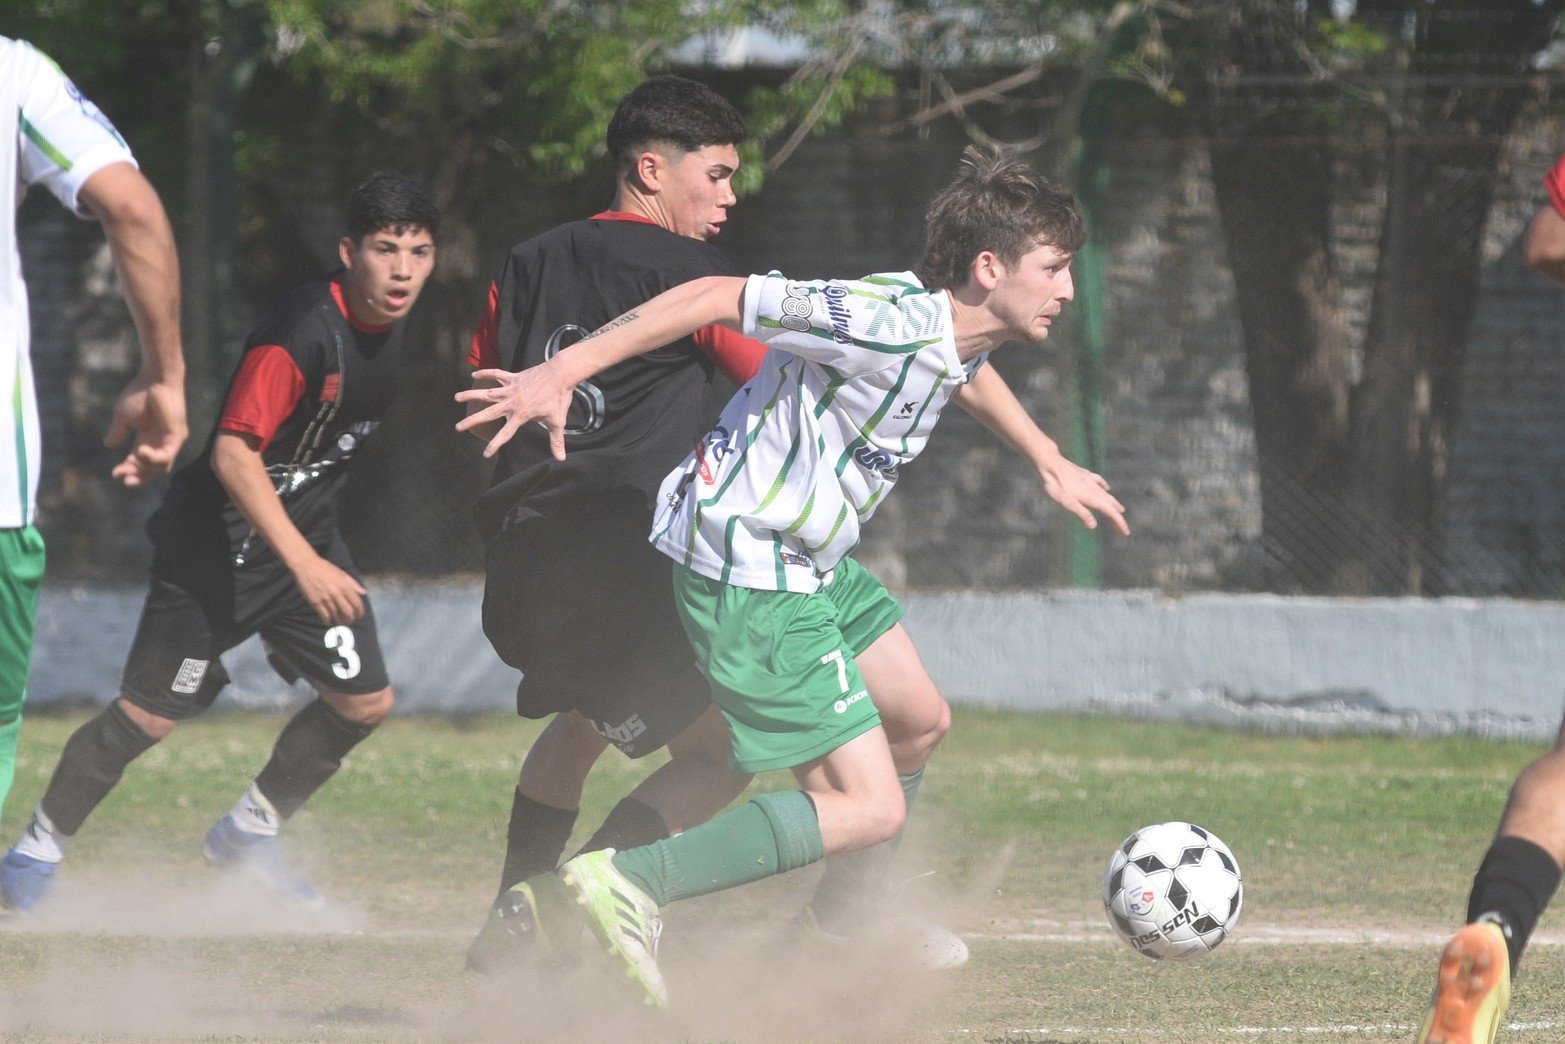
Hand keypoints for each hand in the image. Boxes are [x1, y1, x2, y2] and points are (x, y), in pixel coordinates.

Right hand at [105, 375, 187, 486]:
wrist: (154, 379)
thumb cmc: (140, 393)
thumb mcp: (123, 416)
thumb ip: (118, 431)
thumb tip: (108, 445)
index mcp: (147, 438)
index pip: (139, 461)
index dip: (128, 469)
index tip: (115, 474)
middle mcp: (160, 442)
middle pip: (151, 469)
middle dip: (137, 476)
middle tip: (124, 479)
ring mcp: (171, 440)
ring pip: (161, 466)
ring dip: (144, 469)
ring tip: (130, 464)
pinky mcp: (178, 436)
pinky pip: (167, 455)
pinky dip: (154, 457)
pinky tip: (140, 452)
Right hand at [290, 554, 366, 625]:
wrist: (306, 566)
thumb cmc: (325, 568)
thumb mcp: (342, 573)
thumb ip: (353, 584)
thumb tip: (363, 593)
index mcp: (345, 586)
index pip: (357, 603)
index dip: (360, 612)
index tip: (360, 616)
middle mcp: (337, 594)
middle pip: (348, 612)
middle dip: (351, 619)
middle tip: (350, 621)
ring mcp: (326, 599)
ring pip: (336, 615)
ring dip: (340, 621)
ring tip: (340, 622)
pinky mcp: (315, 602)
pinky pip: (324, 615)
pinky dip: (327, 620)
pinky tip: (328, 621)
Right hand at [454, 366, 573, 460]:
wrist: (560, 374)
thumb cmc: (559, 398)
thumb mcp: (557, 421)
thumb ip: (556, 441)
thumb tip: (561, 458)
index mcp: (521, 415)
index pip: (505, 434)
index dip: (495, 445)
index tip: (485, 454)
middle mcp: (511, 403)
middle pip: (488, 414)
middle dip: (472, 421)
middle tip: (458, 427)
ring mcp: (511, 389)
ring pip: (487, 393)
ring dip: (471, 394)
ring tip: (456, 397)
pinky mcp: (513, 377)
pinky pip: (496, 374)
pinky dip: (485, 373)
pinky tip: (475, 374)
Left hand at [1040, 455, 1129, 535]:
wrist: (1051, 464)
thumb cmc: (1057, 486)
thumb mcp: (1067, 503)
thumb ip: (1081, 514)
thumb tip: (1094, 526)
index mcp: (1093, 497)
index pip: (1111, 512)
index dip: (1119, 523)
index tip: (1126, 532)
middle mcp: (1095, 489)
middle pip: (1110, 505)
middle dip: (1118, 517)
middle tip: (1122, 528)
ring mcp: (1090, 480)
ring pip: (1106, 494)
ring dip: (1114, 504)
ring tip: (1120, 510)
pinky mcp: (1085, 474)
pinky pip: (1099, 482)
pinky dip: (1105, 487)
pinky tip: (1106, 488)